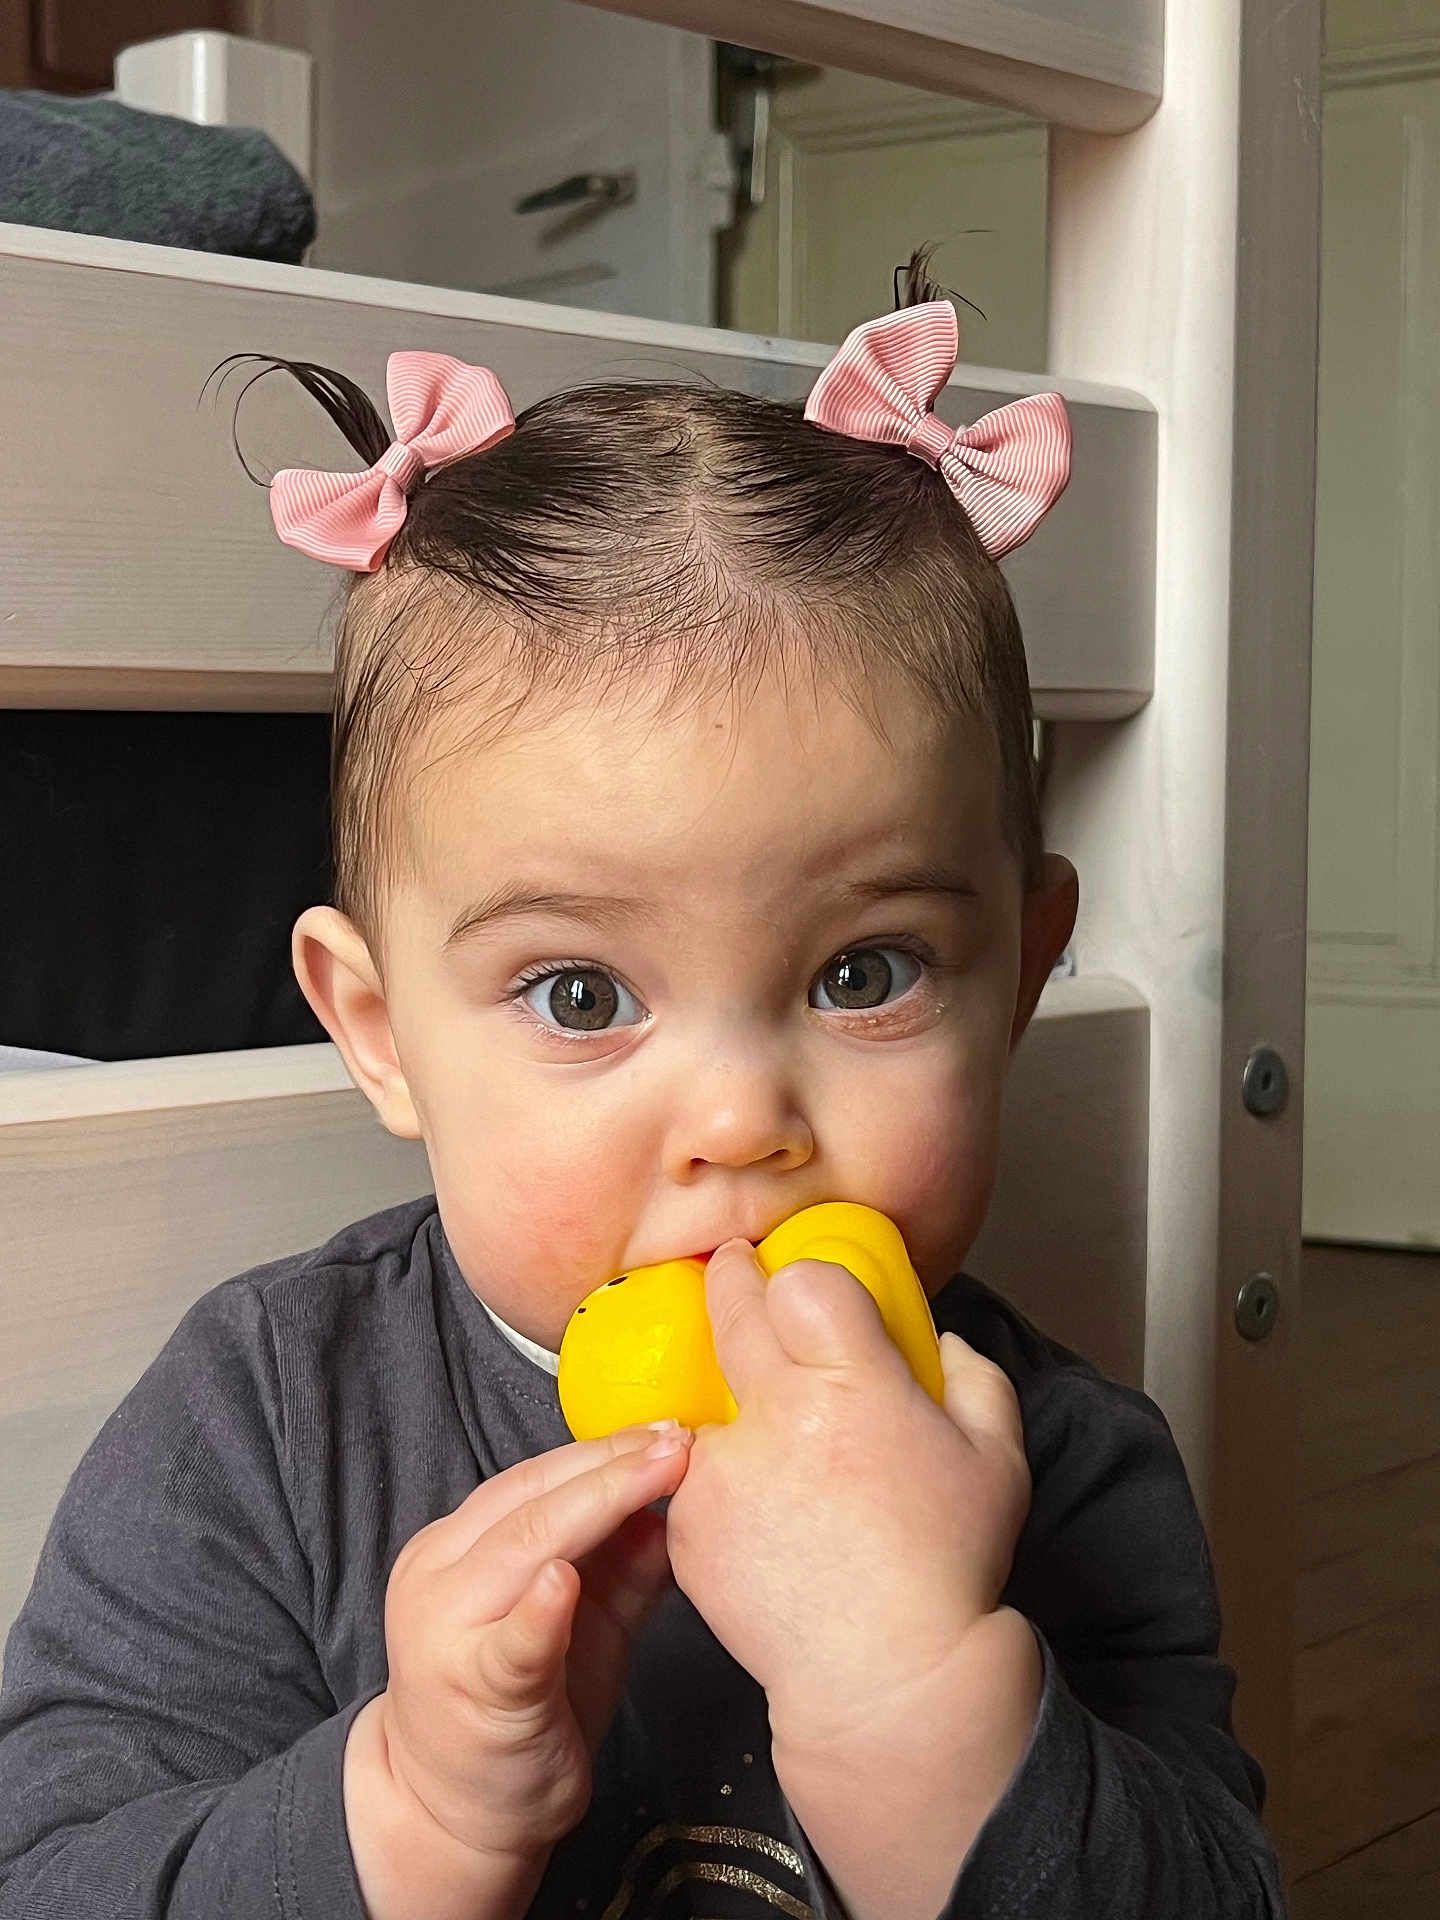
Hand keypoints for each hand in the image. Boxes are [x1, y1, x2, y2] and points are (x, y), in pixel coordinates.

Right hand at [370, 1423, 692, 1863]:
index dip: (605, 1452)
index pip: (536, 1480)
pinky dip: (540, 1608)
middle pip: (533, 1501)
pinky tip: (566, 1578)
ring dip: (597, 1503)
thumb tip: (677, 1512)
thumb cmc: (519, 1713)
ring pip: (523, 1545)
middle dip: (612, 1466)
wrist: (451, 1817)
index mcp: (458, 1547)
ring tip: (658, 1474)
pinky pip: (511, 1640)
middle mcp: (439, 1574)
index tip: (669, 1432)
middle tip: (679, 1443)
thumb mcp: (582, 1627)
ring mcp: (445, 1630)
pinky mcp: (471, 1690)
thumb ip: (624, 1571)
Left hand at [664, 1240, 1030, 1747]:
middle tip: (736, 1269)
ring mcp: (721, 1468)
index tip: (799, 1283)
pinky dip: (715, 1472)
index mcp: (853, 1386)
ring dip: (722, 1388)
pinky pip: (691, 1467)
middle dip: (731, 1277)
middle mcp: (777, 1414)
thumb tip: (941, 1337)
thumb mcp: (998, 1460)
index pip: (801, 1281)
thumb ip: (975, 1377)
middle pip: (731, 1305)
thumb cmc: (947, 1566)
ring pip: (703, 1390)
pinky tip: (758, 1506)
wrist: (886, 1678)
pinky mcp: (687, 1519)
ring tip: (759, 1423)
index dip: (801, 1278)